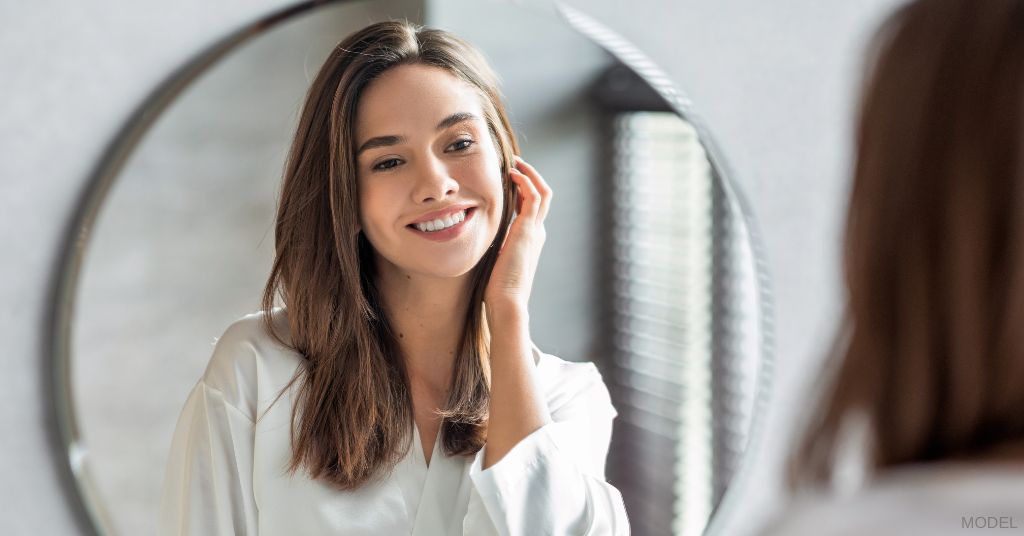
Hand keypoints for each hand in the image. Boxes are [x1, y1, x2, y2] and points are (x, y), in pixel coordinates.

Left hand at [483, 155, 552, 318]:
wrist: (507, 301)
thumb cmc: (497, 288)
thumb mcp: (495, 261)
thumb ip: (493, 248)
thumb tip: (478, 243)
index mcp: (528, 240)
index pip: (530, 208)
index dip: (522, 191)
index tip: (508, 179)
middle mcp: (536, 232)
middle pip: (542, 196)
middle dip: (530, 177)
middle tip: (515, 164)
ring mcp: (535, 230)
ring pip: (542, 192)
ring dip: (530, 174)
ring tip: (515, 163)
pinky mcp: (529, 229)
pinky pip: (534, 196)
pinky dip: (526, 181)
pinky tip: (513, 174)